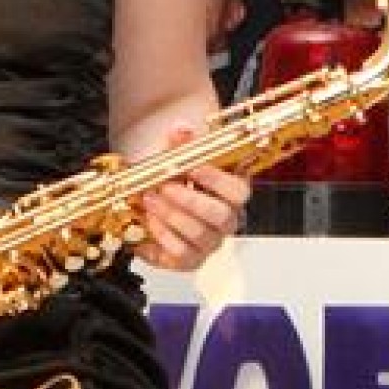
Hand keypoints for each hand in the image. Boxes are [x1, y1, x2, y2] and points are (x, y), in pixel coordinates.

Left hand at [139, 123, 248, 269]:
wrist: (152, 199)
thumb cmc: (171, 178)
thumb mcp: (174, 157)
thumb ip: (180, 143)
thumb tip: (181, 128)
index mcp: (232, 195)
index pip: (239, 192)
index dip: (217, 180)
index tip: (193, 167)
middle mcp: (226, 222)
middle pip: (221, 217)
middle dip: (190, 200)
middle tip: (164, 186)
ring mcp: (209, 243)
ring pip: (200, 236)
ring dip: (172, 216)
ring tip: (150, 200)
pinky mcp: (189, 260)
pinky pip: (181, 254)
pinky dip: (163, 237)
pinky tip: (149, 221)